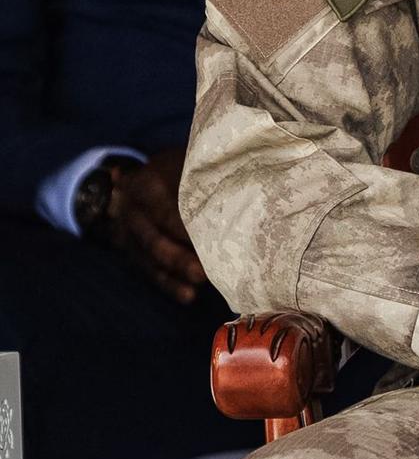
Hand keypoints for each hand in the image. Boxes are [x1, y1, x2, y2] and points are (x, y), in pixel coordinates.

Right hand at [106, 148, 206, 303]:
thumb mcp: (187, 162)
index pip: (167, 209)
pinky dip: (169, 284)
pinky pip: (148, 270)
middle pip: (156, 238)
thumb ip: (207, 174)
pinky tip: (188, 296)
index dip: (187, 228)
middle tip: (206, 271)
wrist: (139, 177)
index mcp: (147, 183)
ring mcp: (128, 232)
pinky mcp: (132, 251)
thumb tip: (250, 186)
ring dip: (176, 274)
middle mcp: (131, 209)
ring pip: (151, 258)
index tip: (214, 239)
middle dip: (181, 257)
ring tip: (200, 285)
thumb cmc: (180, 169)